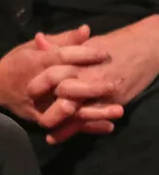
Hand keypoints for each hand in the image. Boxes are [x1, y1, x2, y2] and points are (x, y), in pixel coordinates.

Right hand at [25, 31, 123, 144]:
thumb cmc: (16, 64)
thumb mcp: (33, 47)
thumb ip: (61, 40)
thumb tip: (86, 30)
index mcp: (33, 62)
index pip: (60, 57)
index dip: (82, 54)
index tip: (103, 53)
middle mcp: (36, 84)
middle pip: (66, 85)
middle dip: (91, 85)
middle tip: (114, 83)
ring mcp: (39, 104)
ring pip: (68, 109)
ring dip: (92, 111)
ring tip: (116, 109)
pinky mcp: (41, 119)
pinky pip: (66, 125)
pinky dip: (86, 127)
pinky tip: (107, 126)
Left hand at [42, 17, 158, 143]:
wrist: (145, 49)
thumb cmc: (111, 44)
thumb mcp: (84, 43)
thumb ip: (61, 45)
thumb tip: (38, 39)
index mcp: (80, 60)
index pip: (55, 73)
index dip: (41, 83)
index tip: (29, 91)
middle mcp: (91, 77)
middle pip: (66, 95)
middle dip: (50, 107)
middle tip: (35, 115)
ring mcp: (104, 92)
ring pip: (80, 112)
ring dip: (63, 123)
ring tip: (48, 133)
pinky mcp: (116, 102)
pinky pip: (96, 118)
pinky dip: (82, 128)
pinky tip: (66, 135)